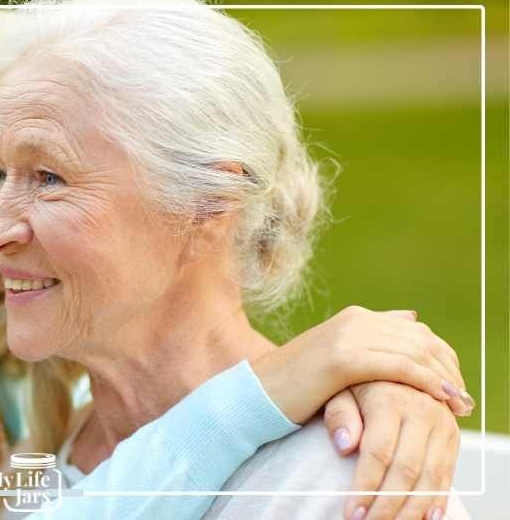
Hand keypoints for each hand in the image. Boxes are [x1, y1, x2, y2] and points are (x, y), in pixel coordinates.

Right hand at [252, 306, 472, 423]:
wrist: (257, 392)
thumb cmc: (295, 384)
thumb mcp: (336, 356)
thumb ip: (372, 337)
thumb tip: (412, 317)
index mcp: (354, 317)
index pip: (415, 330)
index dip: (441, 356)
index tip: (453, 383)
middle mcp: (354, 320)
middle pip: (420, 339)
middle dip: (447, 368)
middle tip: (462, 397)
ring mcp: (348, 336)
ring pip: (414, 352)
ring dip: (443, 378)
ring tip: (458, 402)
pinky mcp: (343, 358)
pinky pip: (399, 367)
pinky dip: (426, 382)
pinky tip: (439, 397)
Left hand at [325, 382, 459, 519]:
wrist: (392, 366)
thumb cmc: (358, 382)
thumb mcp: (339, 390)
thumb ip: (339, 416)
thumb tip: (345, 447)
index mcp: (390, 399)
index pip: (378, 452)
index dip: (365, 486)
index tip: (351, 512)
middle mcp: (422, 410)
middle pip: (406, 469)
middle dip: (386, 504)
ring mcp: (442, 424)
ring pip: (430, 477)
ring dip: (411, 509)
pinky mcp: (452, 436)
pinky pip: (447, 473)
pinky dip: (437, 499)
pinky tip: (425, 519)